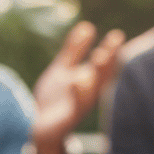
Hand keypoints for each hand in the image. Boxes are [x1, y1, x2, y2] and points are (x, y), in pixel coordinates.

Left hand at [30, 22, 124, 152]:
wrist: (35, 126)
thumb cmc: (53, 99)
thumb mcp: (62, 70)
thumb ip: (74, 50)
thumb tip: (87, 27)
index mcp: (88, 81)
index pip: (103, 65)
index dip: (111, 51)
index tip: (117, 35)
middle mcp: (88, 94)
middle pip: (102, 76)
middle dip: (109, 60)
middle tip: (115, 43)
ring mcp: (79, 107)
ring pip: (92, 90)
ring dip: (97, 74)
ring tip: (100, 56)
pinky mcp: (67, 119)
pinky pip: (75, 107)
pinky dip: (78, 95)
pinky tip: (77, 82)